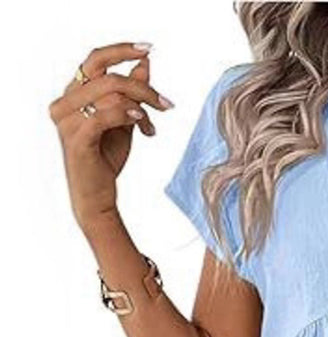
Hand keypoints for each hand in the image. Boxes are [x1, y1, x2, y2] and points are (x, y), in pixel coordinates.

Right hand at [48, 42, 173, 229]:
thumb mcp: (124, 121)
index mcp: (73, 94)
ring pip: (109, 93)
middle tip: (165, 103)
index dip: (121, 50)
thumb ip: (131, 94)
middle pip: (108, 76)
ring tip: (151, 125)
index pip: (95, 60)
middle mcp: (64, 103)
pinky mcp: (76, 138)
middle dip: (142, 87)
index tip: (148, 50)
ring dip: (140, 105)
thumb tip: (145, 64)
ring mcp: (67, 120)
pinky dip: (127, 115)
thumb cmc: (106, 160)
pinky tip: (142, 123)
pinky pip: (105, 115)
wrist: (96, 197)